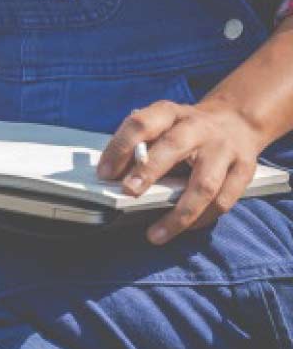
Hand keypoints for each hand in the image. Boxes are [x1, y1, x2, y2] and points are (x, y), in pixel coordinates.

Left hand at [97, 99, 265, 244]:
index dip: (120, 147)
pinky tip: (182, 229)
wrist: (235, 121)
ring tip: (155, 234)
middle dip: (149, 171)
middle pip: (174, 146)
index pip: (142, 124)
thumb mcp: (161, 126)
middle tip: (129, 192)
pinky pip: (223, 201)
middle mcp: (199, 128)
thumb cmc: (185, 130)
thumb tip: (113, 178)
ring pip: (204, 184)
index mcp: (170, 114)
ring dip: (179, 213)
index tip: (104, 173)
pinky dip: (201, 219)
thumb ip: (139, 146)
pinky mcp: (244, 170)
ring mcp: (225, 149)